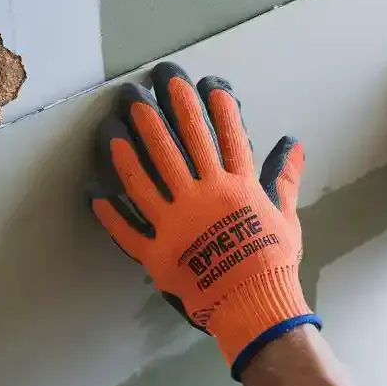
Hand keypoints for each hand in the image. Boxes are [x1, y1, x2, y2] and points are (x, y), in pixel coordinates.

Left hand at [89, 62, 319, 378]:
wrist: (255, 305)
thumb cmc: (274, 262)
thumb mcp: (286, 216)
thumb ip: (285, 179)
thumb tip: (294, 144)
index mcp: (237, 187)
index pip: (226, 136)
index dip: (215, 106)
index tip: (203, 81)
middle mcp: (203, 196)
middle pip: (182, 144)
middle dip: (168, 108)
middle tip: (154, 80)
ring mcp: (176, 223)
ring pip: (147, 177)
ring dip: (129, 146)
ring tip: (116, 118)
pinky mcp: (157, 252)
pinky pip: (127, 230)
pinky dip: (109, 213)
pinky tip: (93, 190)